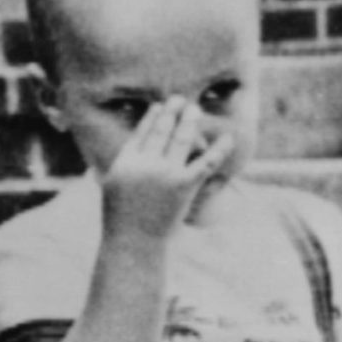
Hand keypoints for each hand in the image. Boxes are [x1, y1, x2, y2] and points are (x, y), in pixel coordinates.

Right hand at [100, 97, 232, 241]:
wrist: (133, 241)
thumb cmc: (121, 216)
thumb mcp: (113, 185)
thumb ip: (124, 162)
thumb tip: (134, 144)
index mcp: (125, 161)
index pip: (141, 132)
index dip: (153, 118)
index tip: (160, 106)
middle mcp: (145, 163)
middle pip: (161, 131)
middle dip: (172, 112)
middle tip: (180, 99)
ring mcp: (165, 173)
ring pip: (182, 139)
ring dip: (189, 120)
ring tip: (194, 109)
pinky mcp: (184, 185)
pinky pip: (206, 162)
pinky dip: (220, 149)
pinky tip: (228, 137)